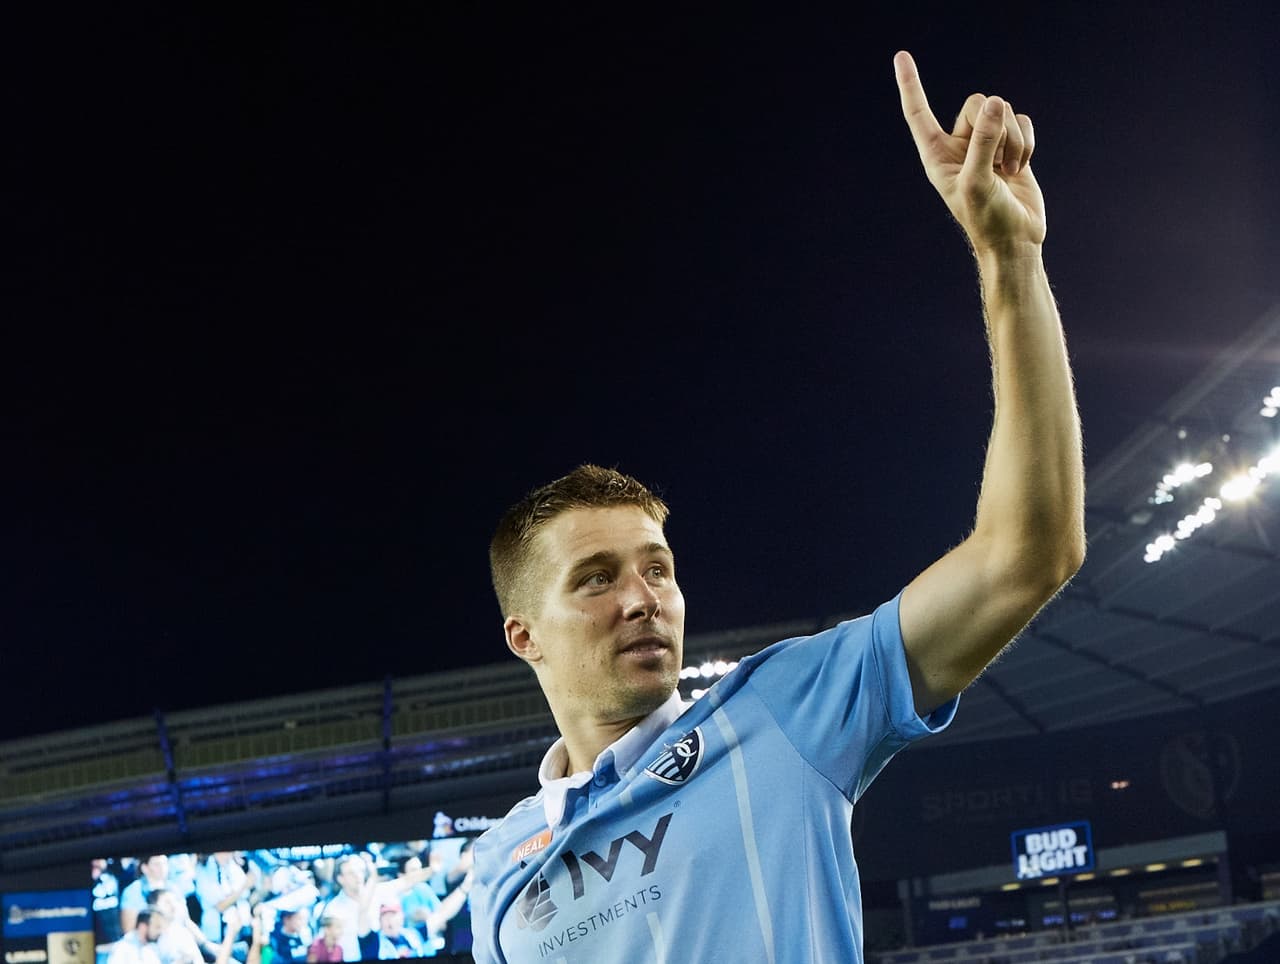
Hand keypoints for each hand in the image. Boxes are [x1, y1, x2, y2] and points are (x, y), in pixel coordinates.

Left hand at [894, 50, 1044, 254]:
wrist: (1016, 239)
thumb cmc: (987, 218)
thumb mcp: (979, 181)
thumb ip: (984, 142)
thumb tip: (996, 103)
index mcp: (937, 155)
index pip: (919, 114)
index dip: (910, 85)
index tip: (901, 55)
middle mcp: (959, 145)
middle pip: (977, 103)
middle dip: (995, 128)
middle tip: (997, 163)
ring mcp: (986, 144)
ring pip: (1003, 110)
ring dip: (1013, 140)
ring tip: (1008, 171)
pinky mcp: (1012, 145)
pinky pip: (1023, 120)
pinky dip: (1027, 142)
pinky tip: (1021, 167)